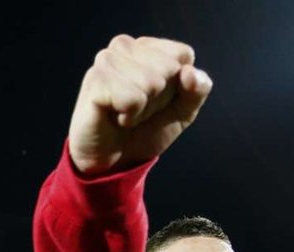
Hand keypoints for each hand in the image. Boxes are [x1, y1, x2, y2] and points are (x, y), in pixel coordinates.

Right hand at [68, 34, 211, 174]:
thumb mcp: (182, 112)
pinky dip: (129, 117)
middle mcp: (124, 46)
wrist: (116, 162)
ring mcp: (107, 60)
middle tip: (138, 110)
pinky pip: (133, 98)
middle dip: (159, 99)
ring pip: (151, 82)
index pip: (183, 54)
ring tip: (125, 114)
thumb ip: (197, 90)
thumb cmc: (145, 131)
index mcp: (147, 47)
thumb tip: (190, 72)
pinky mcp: (95, 79)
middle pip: (169, 68)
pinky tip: (115, 117)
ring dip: (143, 110)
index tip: (157, 100)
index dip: (178, 86)